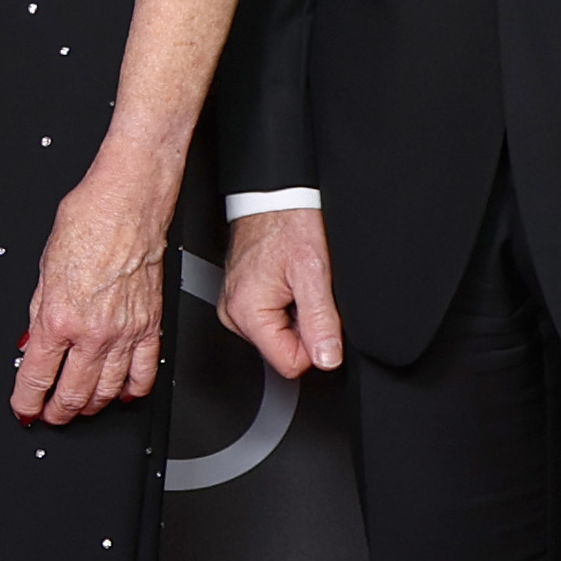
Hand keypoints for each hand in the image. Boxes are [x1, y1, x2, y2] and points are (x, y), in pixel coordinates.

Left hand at [13, 145, 176, 423]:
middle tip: (49, 415)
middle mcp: (93, 332)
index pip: (37, 376)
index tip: (24, 410)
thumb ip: (38, 316)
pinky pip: (144, 374)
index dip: (27, 401)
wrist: (127, 204)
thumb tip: (32, 345)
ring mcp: (126, 333)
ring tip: (79, 408)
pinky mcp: (151, 327)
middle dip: (57, 412)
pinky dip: (131, 391)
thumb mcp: (43, 271)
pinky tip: (120, 394)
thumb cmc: (87, 224)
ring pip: (107, 392)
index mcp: (59, 318)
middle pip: (73, 394)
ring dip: (90, 406)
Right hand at [218, 204, 343, 379]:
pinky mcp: (239, 299)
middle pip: (282, 350)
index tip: (319, 316)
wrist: (273, 197)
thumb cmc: (288, 224)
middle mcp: (233, 313)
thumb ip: (321, 320)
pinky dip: (285, 304)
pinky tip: (287, 281)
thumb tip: (327, 359)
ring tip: (296, 283)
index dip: (315, 345)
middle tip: (305, 291)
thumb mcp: (314, 273)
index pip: (289, 363)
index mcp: (246, 312)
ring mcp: (234, 306)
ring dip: (294, 315)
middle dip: (303, 327)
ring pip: (277, 336)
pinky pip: (270, 319)